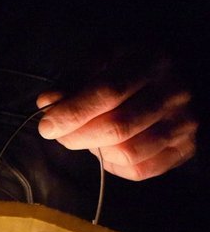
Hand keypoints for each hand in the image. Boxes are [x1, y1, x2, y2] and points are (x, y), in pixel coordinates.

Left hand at [36, 52, 197, 180]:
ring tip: (88, 138)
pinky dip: (115, 166)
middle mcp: (174, 91)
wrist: (174, 83)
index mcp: (151, 61)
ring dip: (97, 151)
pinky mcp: (185, 148)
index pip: (108, 92)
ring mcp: (184, 121)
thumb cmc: (128, 71)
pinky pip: (140, 170)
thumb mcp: (101, 63)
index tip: (47, 126)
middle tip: (60, 135)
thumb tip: (47, 102)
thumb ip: (72, 81)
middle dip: (77, 136)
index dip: (73, 113)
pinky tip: (109, 150)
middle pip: (117, 127)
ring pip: (127, 153)